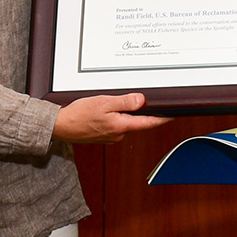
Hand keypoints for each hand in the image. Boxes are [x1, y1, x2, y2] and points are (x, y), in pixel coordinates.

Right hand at [53, 93, 171, 143]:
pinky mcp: (105, 136)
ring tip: (112, 104)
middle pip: (138, 122)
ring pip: (126, 123)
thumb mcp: (104, 102)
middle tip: (137, 99)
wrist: (61, 126)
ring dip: (125, 114)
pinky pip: (117, 125)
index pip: (149, 123)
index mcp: (121, 126)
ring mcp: (112, 137)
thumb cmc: (80, 115)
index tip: (174, 115)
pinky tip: (105, 111)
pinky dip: (116, 117)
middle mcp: (119, 134)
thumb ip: (125, 102)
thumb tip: (141, 101)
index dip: (163, 119)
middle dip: (140, 112)